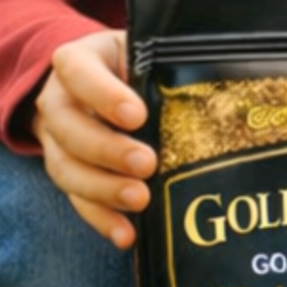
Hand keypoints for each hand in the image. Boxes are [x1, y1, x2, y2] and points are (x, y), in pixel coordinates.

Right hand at [31, 29, 154, 248]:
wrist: (101, 80)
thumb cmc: (137, 64)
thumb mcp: (147, 51)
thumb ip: (170, 63)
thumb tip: (229, 84)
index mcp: (78, 60)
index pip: (78, 71)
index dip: (104, 95)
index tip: (137, 115)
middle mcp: (59, 99)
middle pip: (67, 126)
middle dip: (106, 149)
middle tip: (146, 164)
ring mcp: (57, 139)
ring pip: (65, 167)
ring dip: (102, 190)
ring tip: (140, 200)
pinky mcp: (67, 172)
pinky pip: (76, 199)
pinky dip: (101, 219)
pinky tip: (126, 235)